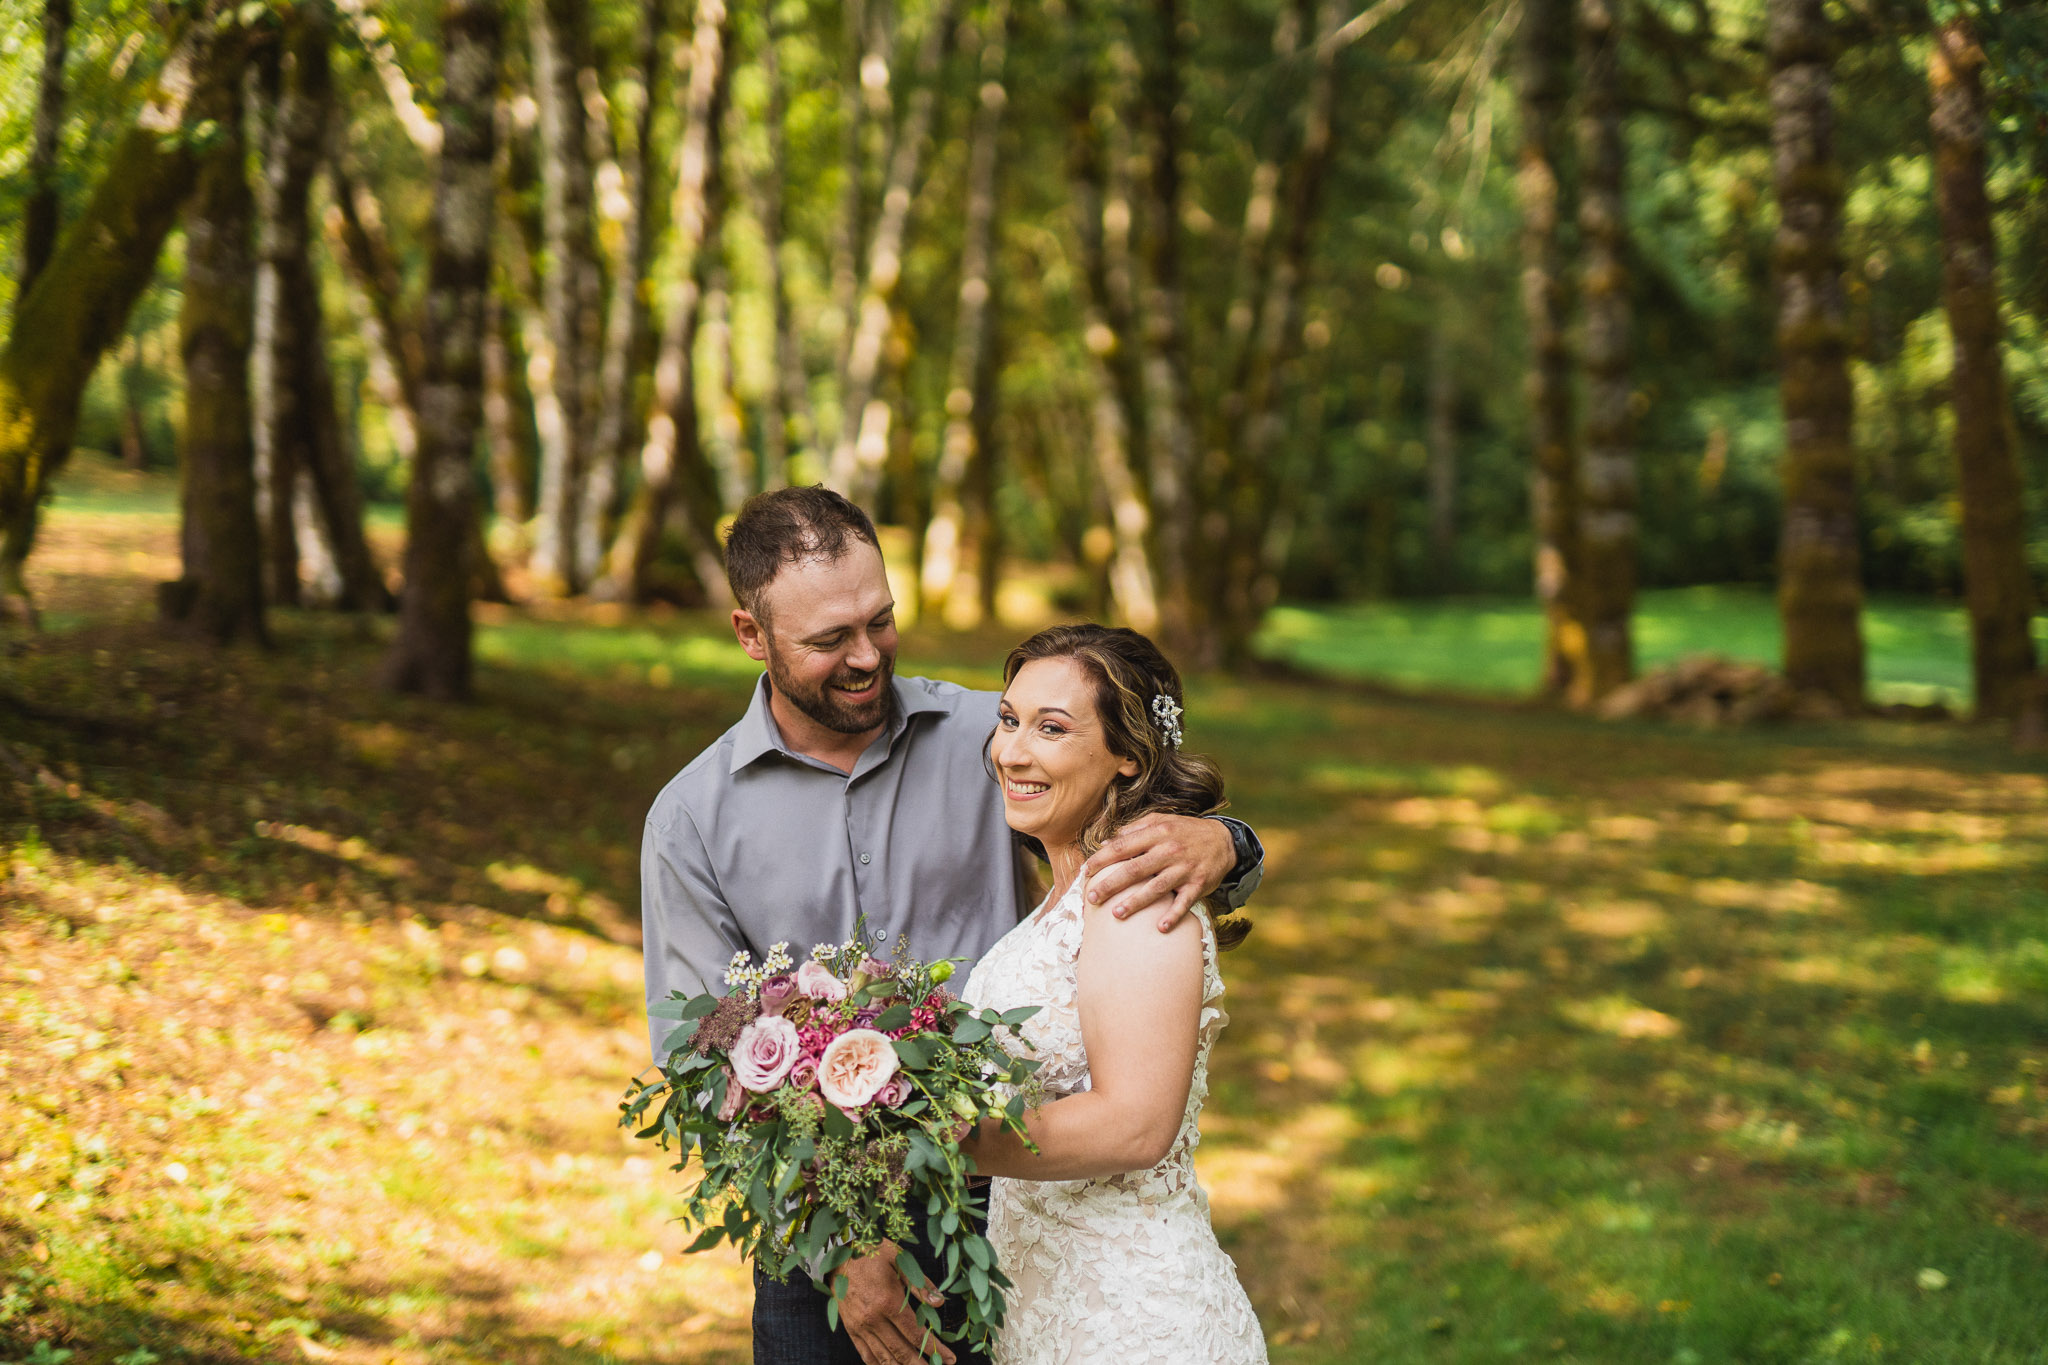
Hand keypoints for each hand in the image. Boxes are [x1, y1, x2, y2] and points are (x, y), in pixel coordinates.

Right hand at [836, 1243, 953, 1364]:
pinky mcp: (851, 1329)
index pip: (916, 1334)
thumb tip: (939, 1302)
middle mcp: (873, 1318)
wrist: (838, 1253)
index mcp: (888, 1301)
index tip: (949, 1359)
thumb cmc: (872, 1253)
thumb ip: (919, 1284)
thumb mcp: (899, 1259)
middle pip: (902, 1351)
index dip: (935, 1349)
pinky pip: (866, 1354)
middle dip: (922, 1364)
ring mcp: (860, 1326)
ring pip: (884, 1357)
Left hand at [1080, 813, 1233, 930]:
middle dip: (1111, 884)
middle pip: (1134, 869)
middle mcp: (1169, 851)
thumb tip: (1106, 843)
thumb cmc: (1185, 831)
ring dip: (1135, 902)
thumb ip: (1134, 829)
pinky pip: (1184, 902)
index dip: (1102, 859)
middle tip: (1092, 897)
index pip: (1123, 847)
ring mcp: (1184, 869)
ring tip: (1116, 914)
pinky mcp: (1198, 885)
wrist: (1223, 840)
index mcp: (1157, 833)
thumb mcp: (1161, 821)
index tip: (1086, 871)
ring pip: (1156, 888)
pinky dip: (1173, 915)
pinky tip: (1160, 927)